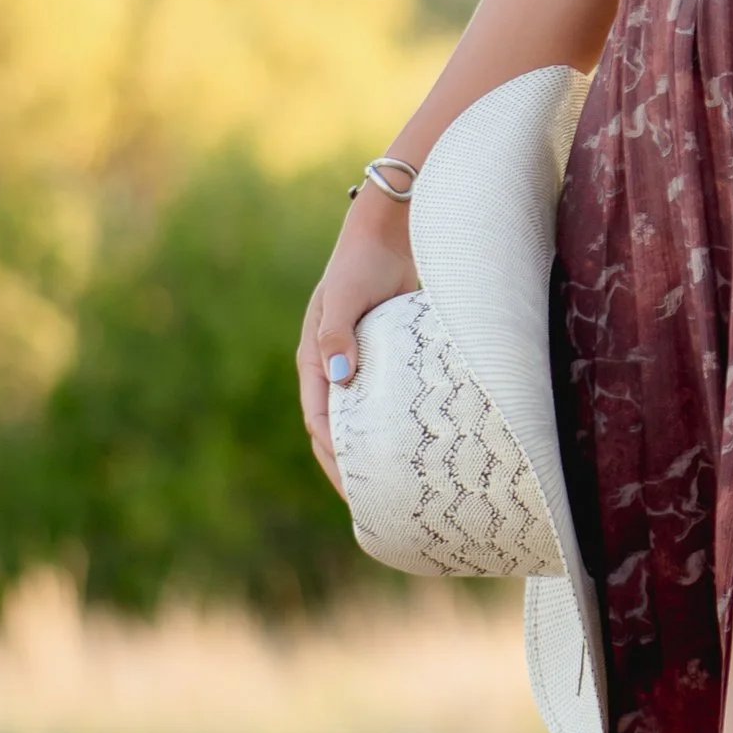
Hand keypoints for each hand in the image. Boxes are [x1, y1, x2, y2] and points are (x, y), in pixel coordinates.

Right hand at [296, 192, 420, 494]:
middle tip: (374, 503)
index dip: (333, 455)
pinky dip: (394, 425)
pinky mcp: (385, 355)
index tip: (353, 486)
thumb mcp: (346, 294)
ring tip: (395, 486)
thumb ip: (339, 332)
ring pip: (361, 418)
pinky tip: (417, 445)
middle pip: (336, 428)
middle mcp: (334, 365)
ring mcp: (360, 362)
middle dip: (348, 466)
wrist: (390, 230)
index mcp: (315, 357)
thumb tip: (340, 377)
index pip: (320, 420)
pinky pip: (386, 399)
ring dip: (371, 451)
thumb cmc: (364, 260)